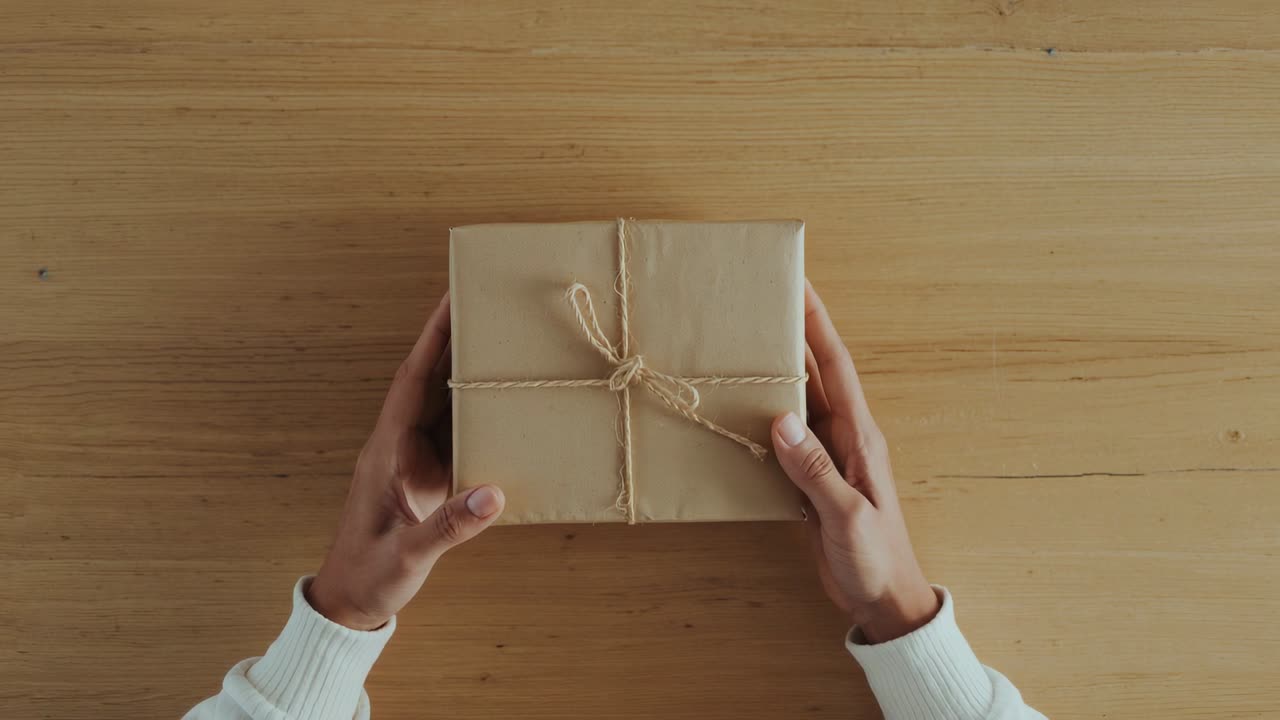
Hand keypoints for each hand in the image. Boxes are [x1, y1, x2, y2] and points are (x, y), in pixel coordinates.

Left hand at [309, 293, 504, 630]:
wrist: (351, 603)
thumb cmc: (369, 576)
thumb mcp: (407, 554)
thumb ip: (448, 526)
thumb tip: (493, 494)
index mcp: (388, 451)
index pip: (412, 381)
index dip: (432, 339)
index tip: (451, 299)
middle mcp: (400, 445)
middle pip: (430, 379)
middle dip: (455, 338)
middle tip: (488, 302)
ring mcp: (414, 460)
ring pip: (444, 401)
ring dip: (469, 369)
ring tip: (502, 337)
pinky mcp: (429, 476)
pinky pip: (455, 430)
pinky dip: (478, 408)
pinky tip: (504, 398)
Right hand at [771, 281, 939, 643]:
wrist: (884, 599)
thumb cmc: (876, 558)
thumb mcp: (847, 515)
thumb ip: (815, 470)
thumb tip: (781, 419)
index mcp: (858, 436)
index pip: (834, 366)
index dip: (817, 323)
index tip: (800, 284)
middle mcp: (842, 437)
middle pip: (813, 373)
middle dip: (792, 333)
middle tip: (759, 300)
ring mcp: (826, 457)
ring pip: (795, 402)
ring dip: (774, 372)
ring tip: (742, 342)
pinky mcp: (809, 480)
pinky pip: (783, 439)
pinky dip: (762, 418)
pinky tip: (739, 410)